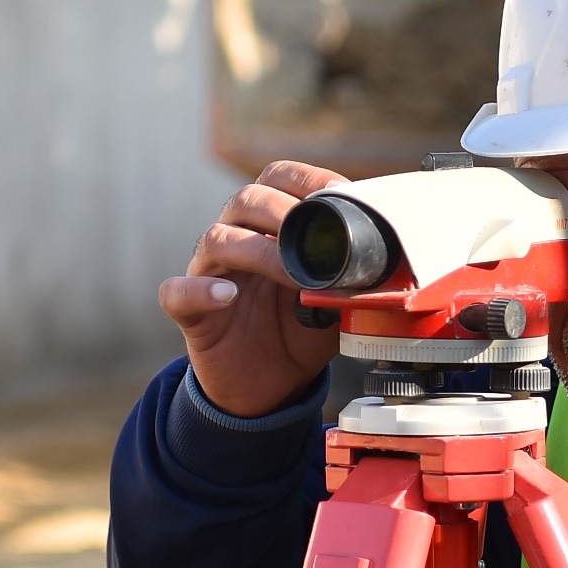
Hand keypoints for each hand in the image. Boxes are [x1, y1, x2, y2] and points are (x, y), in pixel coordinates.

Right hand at [161, 161, 345, 417]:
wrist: (270, 388)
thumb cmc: (299, 334)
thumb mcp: (335, 303)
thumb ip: (353, 279)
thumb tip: (389, 264)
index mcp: (270, 226)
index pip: (278, 179)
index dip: (307, 179)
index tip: (340, 192)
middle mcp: (236, 239)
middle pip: (246, 199)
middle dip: (283, 210)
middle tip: (316, 233)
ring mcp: (209, 272)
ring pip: (217, 238)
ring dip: (258, 251)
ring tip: (292, 275)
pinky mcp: (189, 310)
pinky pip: (178, 292)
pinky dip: (200, 290)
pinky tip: (226, 295)